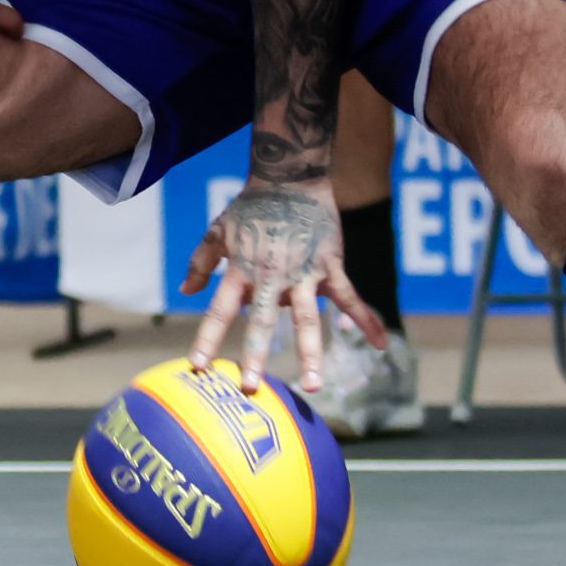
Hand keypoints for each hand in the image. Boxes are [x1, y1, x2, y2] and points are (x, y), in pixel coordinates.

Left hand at [182, 176, 382, 393]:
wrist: (291, 178)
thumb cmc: (251, 206)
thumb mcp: (218, 230)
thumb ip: (201, 262)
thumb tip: (185, 291)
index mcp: (241, 269)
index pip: (220, 310)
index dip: (207, 338)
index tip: (197, 366)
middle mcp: (271, 275)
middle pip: (262, 321)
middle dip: (255, 355)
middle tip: (250, 387)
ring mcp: (304, 272)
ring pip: (308, 319)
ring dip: (311, 352)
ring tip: (312, 385)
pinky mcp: (330, 266)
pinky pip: (350, 298)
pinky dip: (366, 320)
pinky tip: (380, 344)